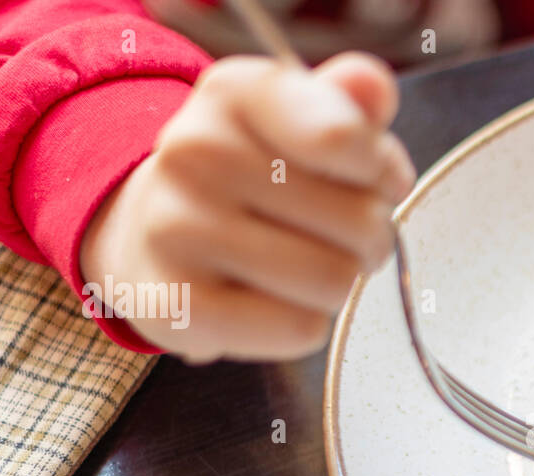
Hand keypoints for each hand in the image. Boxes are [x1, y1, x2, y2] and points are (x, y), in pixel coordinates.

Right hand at [79, 52, 414, 361]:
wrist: (150, 233)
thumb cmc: (251, 177)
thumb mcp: (296, 121)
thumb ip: (348, 105)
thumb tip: (373, 87)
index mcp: (235, 92)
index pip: (344, 137)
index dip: (382, 173)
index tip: (373, 179)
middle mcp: (195, 150)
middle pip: (361, 222)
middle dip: (369, 239)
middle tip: (336, 236)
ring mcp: (176, 229)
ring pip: (334, 281)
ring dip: (337, 284)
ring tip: (302, 267)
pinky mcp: (176, 306)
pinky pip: (299, 329)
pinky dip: (303, 323)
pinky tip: (270, 300)